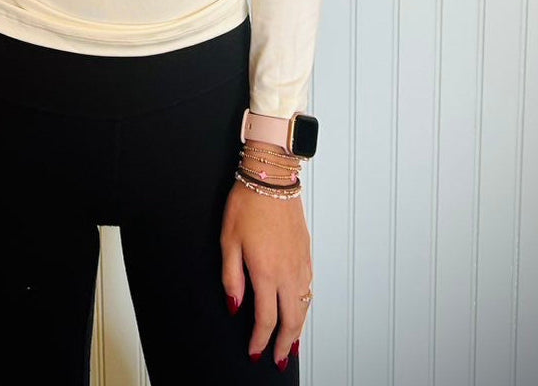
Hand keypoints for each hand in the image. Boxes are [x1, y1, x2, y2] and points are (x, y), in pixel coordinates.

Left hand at [220, 180, 311, 367]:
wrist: (272, 178)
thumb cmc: (247, 204)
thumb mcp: (228, 240)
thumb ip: (231, 277)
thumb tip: (235, 305)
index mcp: (266, 272)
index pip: (266, 319)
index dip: (260, 340)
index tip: (256, 352)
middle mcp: (288, 272)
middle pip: (291, 320)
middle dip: (285, 344)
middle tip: (278, 360)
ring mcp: (301, 263)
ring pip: (304, 306)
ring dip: (299, 329)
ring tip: (292, 344)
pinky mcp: (307, 253)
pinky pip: (310, 288)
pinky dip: (305, 306)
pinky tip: (300, 309)